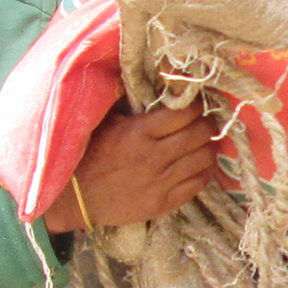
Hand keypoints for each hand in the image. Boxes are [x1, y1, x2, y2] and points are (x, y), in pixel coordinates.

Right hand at [42, 105, 218, 231]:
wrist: (77, 197)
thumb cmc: (91, 154)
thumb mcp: (107, 122)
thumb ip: (132, 104)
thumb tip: (158, 83)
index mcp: (139, 132)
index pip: (185, 113)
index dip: (196, 106)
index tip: (196, 105)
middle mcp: (153, 157)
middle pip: (200, 135)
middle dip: (208, 125)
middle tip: (205, 123)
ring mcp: (160, 183)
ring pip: (204, 160)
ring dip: (210, 149)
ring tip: (205, 144)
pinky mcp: (162, 204)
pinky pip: (197, 186)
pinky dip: (204, 173)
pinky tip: (200, 166)